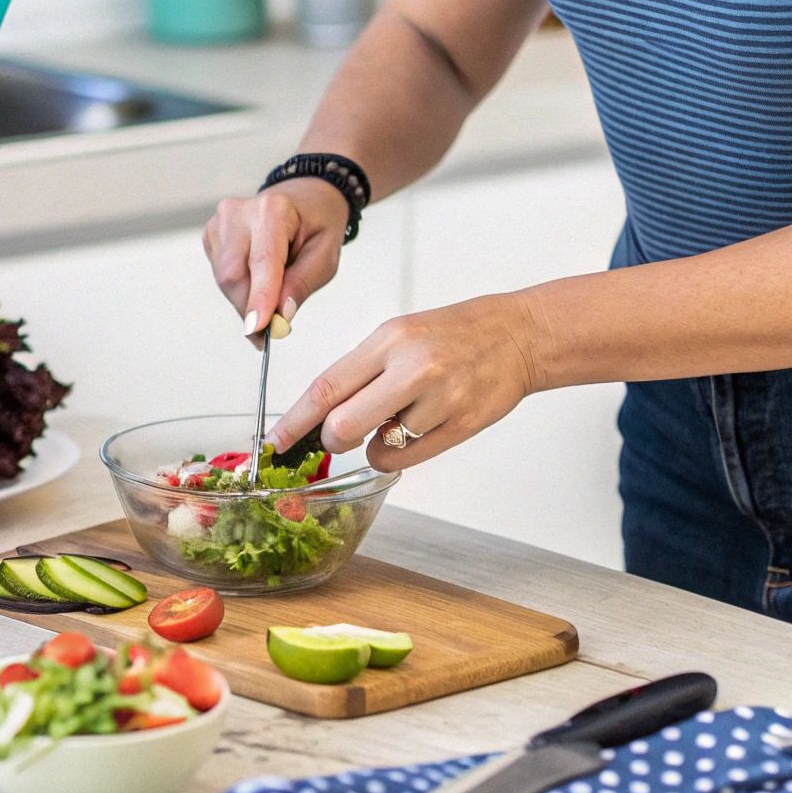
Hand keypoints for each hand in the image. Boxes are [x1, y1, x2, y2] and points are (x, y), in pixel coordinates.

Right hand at [202, 178, 350, 338]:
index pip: (262, 261)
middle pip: (234, 275)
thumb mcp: (325, 257)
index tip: (257, 328)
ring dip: (246, 298)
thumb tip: (278, 316)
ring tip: (271, 292)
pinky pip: (220, 274)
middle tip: (270, 330)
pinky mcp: (211, 234)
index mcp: (273, 210)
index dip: (259, 297)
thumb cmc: (317, 225)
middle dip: (250, 307)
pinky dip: (239, 287)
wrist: (303, 198)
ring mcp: (221, 222)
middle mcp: (240, 212)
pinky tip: (258, 276)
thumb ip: (301, 285)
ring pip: (224, 279)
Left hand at [268, 293, 545, 469]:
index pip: (326, 387)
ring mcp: (439, 399)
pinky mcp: (460, 425)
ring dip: (375, 443)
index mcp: (388, 340)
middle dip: (330, 441)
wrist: (517, 335)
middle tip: (335, 439)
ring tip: (397, 417)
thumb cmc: (452, 335)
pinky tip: (413, 429)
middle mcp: (412, 368)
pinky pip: (407, 457)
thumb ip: (359, 372)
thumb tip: (319, 413)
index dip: (294, 420)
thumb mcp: (397, 335)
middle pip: (344, 425)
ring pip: (378, 448)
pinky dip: (398, 452)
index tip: (274, 441)